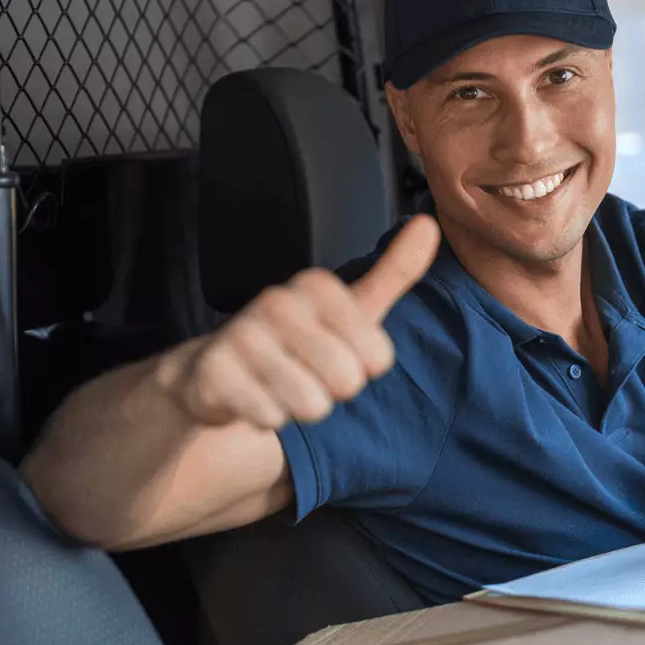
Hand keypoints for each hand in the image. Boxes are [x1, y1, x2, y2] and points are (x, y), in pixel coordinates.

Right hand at [160, 215, 440, 428]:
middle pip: (347, 381)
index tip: (338, 352)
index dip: (363, 368)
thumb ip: (394, 272)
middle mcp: (278, 303)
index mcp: (317, 287)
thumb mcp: (352, 307)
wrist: (217, 369)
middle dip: (333, 391)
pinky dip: (268, 418)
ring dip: (300, 408)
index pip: (378, 357)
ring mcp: (242, 336)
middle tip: (307, 373)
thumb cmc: (298, 341)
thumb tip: (429, 226)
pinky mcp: (215, 372)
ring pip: (311, 404)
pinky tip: (254, 396)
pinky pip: (272, 418)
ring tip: (281, 385)